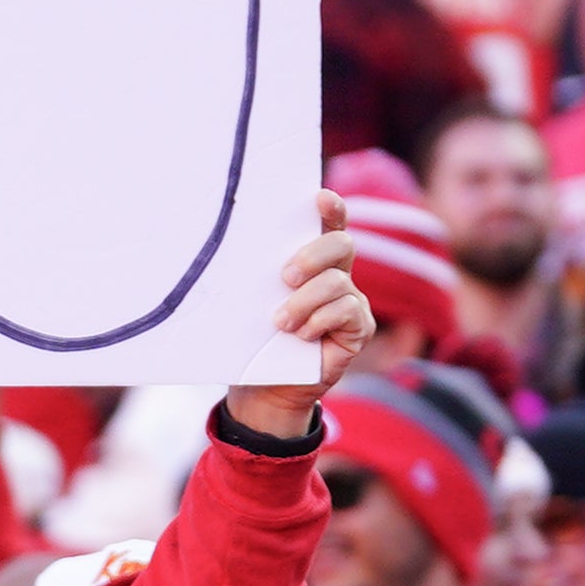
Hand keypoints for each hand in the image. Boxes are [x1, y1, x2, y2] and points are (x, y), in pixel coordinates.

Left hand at [225, 192, 374, 440]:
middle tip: (285, 276)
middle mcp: (337, 275)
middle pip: (341, 244)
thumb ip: (255, 275)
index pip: (328, 224)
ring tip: (281, 322)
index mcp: (313, 261)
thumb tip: (225, 249)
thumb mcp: (251, 303)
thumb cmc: (256, 339)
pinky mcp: (359, 328)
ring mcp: (352, 301)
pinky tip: (302, 335)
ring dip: (305, 301)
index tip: (319, 198)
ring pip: (339, 282)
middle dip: (314, 255)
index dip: (330, 208)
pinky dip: (320, 321)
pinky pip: (347, 311)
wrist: (265, 387)